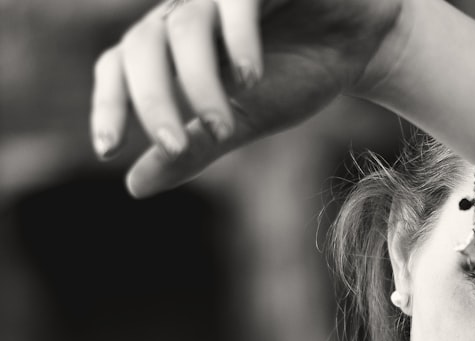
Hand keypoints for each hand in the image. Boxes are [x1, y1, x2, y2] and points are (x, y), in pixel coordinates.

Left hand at [91, 0, 406, 196]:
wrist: (364, 43)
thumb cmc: (303, 73)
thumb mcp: (246, 120)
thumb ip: (195, 147)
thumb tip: (134, 187)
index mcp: (176, 47)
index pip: (119, 66)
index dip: (109, 105)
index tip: (110, 152)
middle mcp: (190, 12)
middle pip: (141, 45)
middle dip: (151, 101)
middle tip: (173, 147)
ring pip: (183, 26)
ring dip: (197, 82)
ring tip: (225, 125)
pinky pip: (233, 0)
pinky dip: (236, 42)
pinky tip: (252, 78)